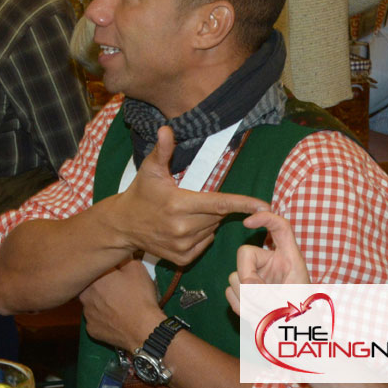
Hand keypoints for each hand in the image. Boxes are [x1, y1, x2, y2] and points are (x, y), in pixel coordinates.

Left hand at [79, 259, 164, 351]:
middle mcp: (84, 295)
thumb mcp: (136, 268)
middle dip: (103, 286)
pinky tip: (116, 319)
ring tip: (120, 306)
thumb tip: (118, 254)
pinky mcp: (92, 330)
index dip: (109, 270)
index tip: (118, 274)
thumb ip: (123, 257)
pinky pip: (97, 321)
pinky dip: (104, 320)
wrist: (144, 329)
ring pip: (93, 304)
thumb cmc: (139, 297)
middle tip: (119, 290)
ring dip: (102, 303)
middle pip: (92, 286)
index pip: (97, 269)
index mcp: (92, 277)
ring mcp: (87, 314)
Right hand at [107, 127, 268, 264]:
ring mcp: (183, 245)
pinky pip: (205, 244)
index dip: (243, 203)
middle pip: (217, 216)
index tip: (264, 205)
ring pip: (212, 230)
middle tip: (191, 200)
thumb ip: (162, 150)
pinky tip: (183, 228)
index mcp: (179, 204)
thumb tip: (166, 128)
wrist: (122, 225)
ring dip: (206, 221)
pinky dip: (200, 235)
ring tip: (184, 214)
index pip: (219, 203)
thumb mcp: (150, 169)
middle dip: (211, 207)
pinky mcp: (182, 258)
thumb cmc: (140, 193)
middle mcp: (183, 228)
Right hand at [225, 211, 308, 314]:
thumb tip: (246, 285)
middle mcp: (269, 264)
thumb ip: (270, 289)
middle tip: (261, 300)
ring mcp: (254, 277)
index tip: (246, 223)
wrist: (296, 341)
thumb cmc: (303, 319)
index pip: (280, 227)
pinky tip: (254, 315)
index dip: (264, 218)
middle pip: (244, 254)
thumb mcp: (293, 299)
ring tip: (264, 314)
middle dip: (247, 277)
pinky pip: (229, 293)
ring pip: (233, 276)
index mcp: (288, 258)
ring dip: (245, 298)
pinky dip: (239, 306)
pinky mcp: (242, 293)